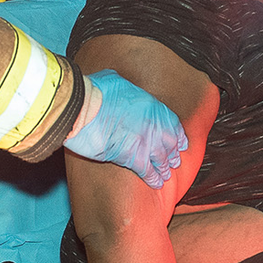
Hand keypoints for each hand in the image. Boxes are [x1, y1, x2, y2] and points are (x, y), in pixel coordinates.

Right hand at [66, 69, 187, 187]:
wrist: (82, 108)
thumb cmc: (94, 91)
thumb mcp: (115, 79)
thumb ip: (125, 87)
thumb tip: (121, 87)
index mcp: (151, 105)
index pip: (172, 123)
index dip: (177, 135)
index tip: (180, 142)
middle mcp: (153, 124)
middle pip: (170, 144)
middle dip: (172, 154)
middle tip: (174, 162)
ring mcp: (145, 142)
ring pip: (161, 160)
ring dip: (164, 168)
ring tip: (165, 175)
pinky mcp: (132, 157)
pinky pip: (148, 171)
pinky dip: (153, 178)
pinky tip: (156, 183)